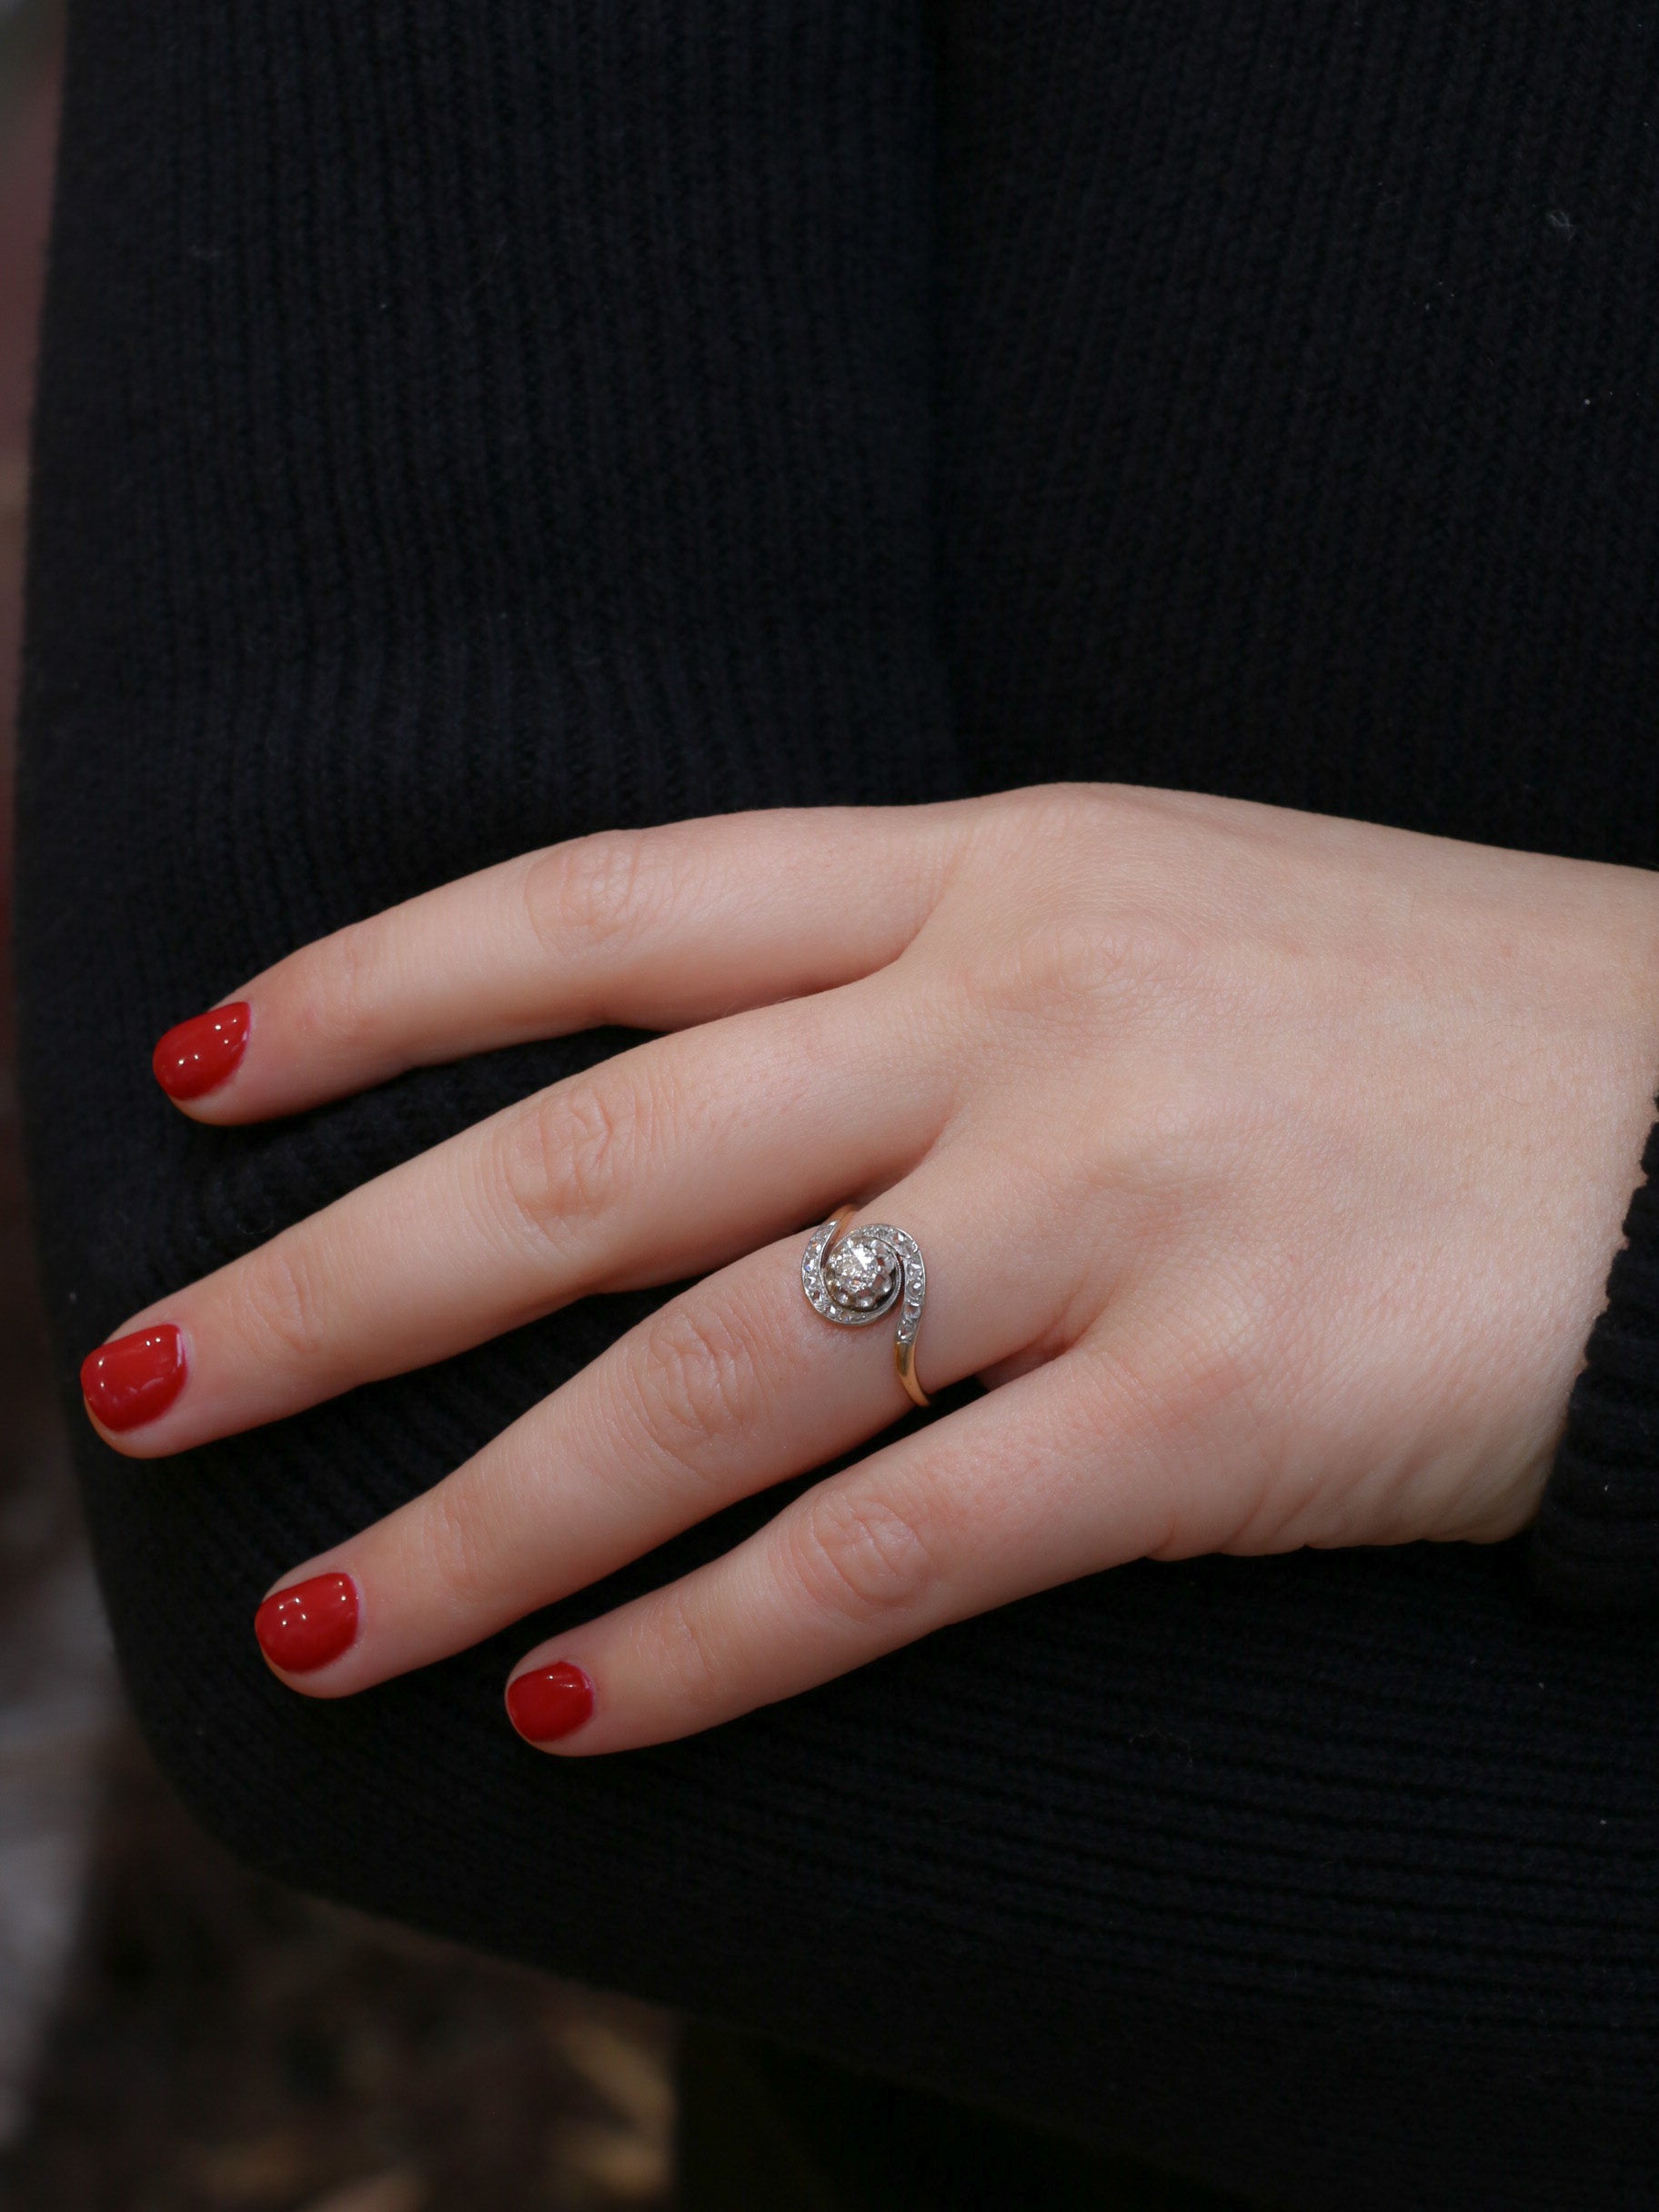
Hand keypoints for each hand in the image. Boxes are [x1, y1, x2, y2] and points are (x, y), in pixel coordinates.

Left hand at [80, 788, 1658, 1750]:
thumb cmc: (1404, 1014)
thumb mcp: (1143, 910)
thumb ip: (907, 969)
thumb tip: (663, 1085)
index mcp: (989, 873)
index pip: (604, 906)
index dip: (374, 986)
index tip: (199, 1072)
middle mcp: (1020, 1023)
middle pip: (596, 1159)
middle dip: (335, 1283)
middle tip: (148, 1387)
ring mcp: (1118, 1213)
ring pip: (711, 1384)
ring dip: (485, 1519)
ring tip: (323, 1630)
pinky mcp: (1218, 1412)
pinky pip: (899, 1553)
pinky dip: (717, 1646)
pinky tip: (579, 1716)